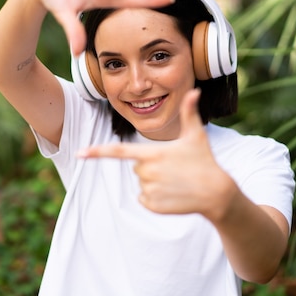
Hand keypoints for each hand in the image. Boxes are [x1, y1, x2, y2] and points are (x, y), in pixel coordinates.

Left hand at [78, 89, 233, 218]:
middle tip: (174, 167)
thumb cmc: (204, 161)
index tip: (79, 153)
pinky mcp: (151, 204)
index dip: (97, 152)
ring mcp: (148, 189)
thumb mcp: (196, 135)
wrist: (215, 193)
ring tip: (176, 181)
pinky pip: (144, 198)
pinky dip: (156, 197)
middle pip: (137, 166)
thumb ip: (190, 113)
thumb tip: (194, 91)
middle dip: (152, 166)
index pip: (118, 151)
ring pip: (141, 182)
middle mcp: (146, 171)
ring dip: (155, 182)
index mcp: (151, 153)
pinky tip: (173, 194)